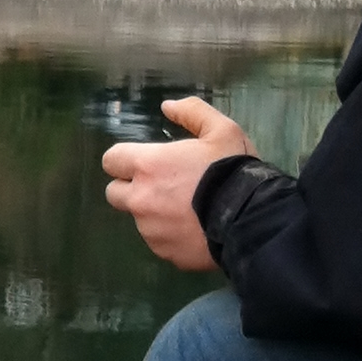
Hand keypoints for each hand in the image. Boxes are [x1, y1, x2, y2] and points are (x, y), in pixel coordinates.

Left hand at [103, 97, 254, 270]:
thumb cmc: (233, 170)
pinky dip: (171, 236)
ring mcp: (150, 230)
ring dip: (155, 214)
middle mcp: (140, 200)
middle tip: (161, 187)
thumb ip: (192, 113)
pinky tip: (196, 229)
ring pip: (140, 220)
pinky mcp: (165, 253)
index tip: (144, 163)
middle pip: (115, 194)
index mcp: (147, 166)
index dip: (124, 160)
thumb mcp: (221, 130)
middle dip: (131, 189)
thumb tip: (167, 107)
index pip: (111, 160)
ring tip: (188, 210)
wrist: (250, 219)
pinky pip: (160, 242)